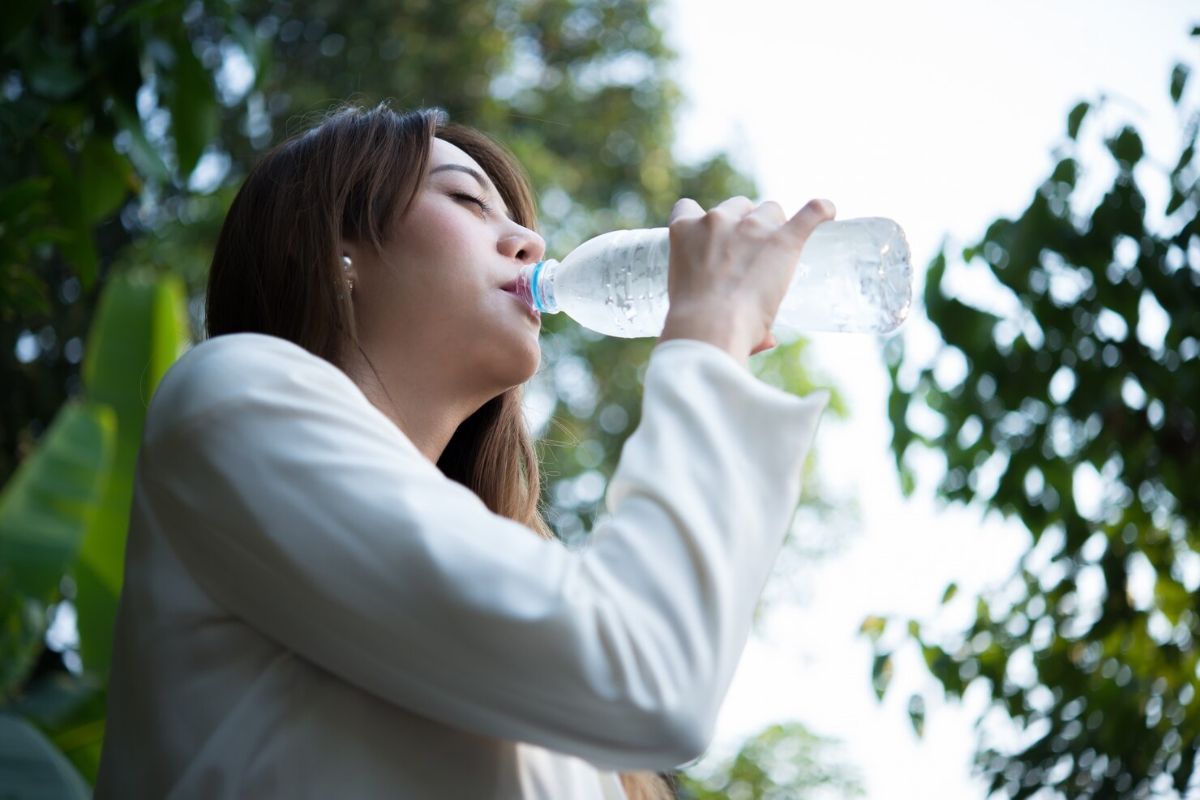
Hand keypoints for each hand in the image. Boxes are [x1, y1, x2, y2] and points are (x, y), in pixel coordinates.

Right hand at [659, 195, 835, 364]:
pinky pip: (811, 212)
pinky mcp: (783, 240)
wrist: (708, 329)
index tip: (713, 238)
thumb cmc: (691, 325)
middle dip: (744, 226)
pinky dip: (821, 211)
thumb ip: (715, 308)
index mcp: (684, 231)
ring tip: (779, 256)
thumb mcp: (683, 300)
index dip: (704, 222)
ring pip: (769, 211)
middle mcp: (716, 220)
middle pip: (738, 207)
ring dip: (773, 227)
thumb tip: (767, 341)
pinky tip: (828, 213)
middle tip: (750, 257)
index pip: (690, 208)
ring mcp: (751, 227)